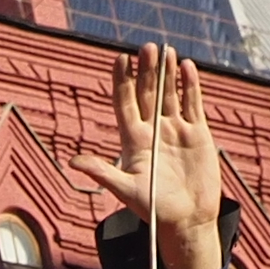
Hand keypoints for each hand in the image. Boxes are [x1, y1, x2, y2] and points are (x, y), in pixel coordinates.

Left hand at [71, 42, 226, 268]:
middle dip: (146, 71)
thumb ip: (102, 173)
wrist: (187, 221)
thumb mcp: (125, 190)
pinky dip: (190, 85)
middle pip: (147, 93)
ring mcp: (175, 130)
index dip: (121, 81)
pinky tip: (188, 67)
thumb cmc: (153, 210)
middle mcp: (152, 131)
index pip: (124, 103)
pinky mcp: (197, 134)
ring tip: (167, 50)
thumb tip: (72, 162)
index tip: (120, 58)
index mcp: (132, 140)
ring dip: (168, 73)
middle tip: (147, 47)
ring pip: (170, 94)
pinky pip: (192, 104)